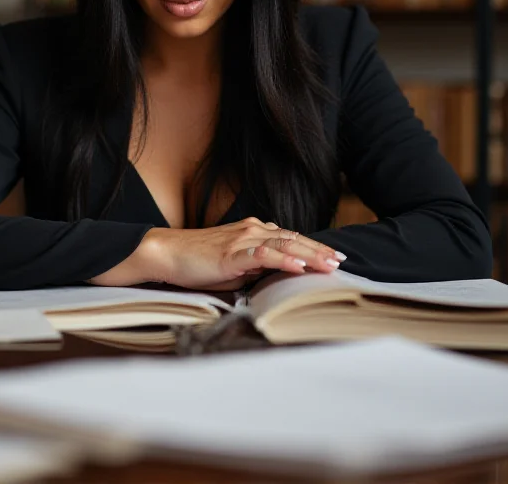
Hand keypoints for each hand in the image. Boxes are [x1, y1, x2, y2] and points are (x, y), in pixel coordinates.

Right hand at [90, 217, 344, 288]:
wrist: (166, 253)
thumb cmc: (196, 262)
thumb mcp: (232, 266)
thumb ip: (254, 267)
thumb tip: (273, 277)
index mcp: (253, 233)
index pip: (290, 239)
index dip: (313, 247)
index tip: (333, 257)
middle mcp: (251, 231)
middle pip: (293, 240)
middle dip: (319, 251)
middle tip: (341, 260)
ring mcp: (242, 240)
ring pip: (283, 245)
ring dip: (309, 254)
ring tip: (329, 264)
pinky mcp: (231, 254)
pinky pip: (262, 255)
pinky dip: (282, 260)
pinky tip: (298, 266)